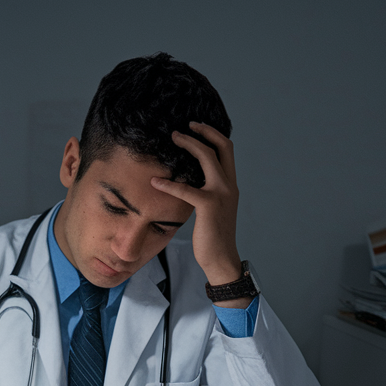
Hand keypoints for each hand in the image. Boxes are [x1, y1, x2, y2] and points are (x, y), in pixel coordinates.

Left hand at [149, 122, 251, 305]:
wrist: (221, 258)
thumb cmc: (213, 236)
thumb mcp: (212, 209)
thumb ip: (206, 192)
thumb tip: (188, 182)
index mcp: (230, 185)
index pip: (227, 150)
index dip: (213, 134)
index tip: (196, 127)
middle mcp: (229, 185)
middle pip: (221, 146)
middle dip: (202, 131)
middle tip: (182, 127)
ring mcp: (221, 194)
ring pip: (207, 157)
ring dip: (189, 144)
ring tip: (172, 138)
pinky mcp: (208, 206)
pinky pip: (186, 189)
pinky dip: (169, 184)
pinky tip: (155, 182)